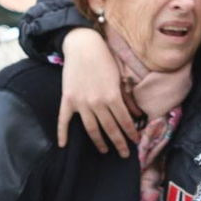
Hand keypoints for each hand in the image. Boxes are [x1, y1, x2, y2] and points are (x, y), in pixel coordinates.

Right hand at [58, 28, 138, 156]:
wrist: (82, 46)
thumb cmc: (105, 59)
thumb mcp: (120, 78)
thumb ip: (128, 98)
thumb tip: (138, 115)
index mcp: (112, 96)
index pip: (124, 121)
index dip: (131, 133)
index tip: (136, 141)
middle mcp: (97, 102)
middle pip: (109, 129)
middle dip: (119, 143)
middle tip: (125, 154)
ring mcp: (80, 102)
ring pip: (91, 128)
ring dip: (99, 142)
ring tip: (105, 150)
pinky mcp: (68, 99)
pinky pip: (64, 120)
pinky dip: (62, 133)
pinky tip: (63, 145)